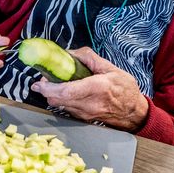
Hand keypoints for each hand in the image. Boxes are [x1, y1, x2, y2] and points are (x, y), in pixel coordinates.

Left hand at [32, 47, 148, 130]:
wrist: (135, 113)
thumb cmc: (125, 89)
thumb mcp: (111, 68)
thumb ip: (88, 58)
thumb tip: (69, 53)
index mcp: (97, 88)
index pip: (66, 91)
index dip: (48, 87)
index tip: (38, 82)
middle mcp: (89, 104)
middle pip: (58, 99)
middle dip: (46, 89)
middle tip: (45, 79)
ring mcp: (86, 113)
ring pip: (59, 105)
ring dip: (53, 94)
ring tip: (55, 83)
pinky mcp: (84, 118)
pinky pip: (66, 108)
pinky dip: (62, 99)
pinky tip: (67, 92)